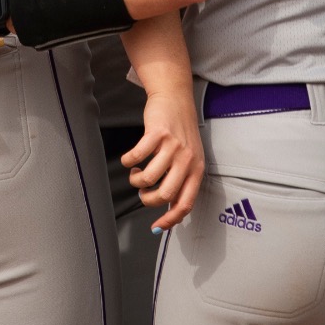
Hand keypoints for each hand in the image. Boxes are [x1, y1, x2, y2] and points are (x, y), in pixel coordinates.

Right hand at [122, 88, 203, 231]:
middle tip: (143, 192)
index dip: (170, 219)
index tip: (156, 226)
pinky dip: (128, 162)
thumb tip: (170, 211)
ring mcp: (173, 146)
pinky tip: (129, 160)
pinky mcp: (157, 133)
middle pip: (165, 194)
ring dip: (136, 181)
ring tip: (136, 173)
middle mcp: (188, 159)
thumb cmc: (181, 131)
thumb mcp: (190, 158)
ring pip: (148, 178)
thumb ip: (182, 181)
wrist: (175, 98)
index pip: (186, 203)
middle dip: (147, 199)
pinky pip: (136, 157)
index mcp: (197, 170)